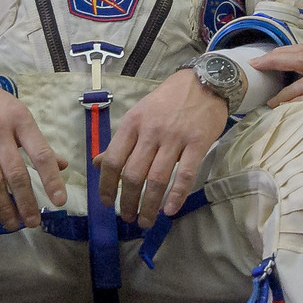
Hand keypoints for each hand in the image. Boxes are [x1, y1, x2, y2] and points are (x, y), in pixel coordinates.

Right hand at [0, 59, 66, 229]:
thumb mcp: (15, 112)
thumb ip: (36, 140)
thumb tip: (63, 164)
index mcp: (20, 118)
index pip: (41, 153)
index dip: (52, 179)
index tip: (59, 202)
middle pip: (16, 172)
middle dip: (27, 201)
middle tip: (34, 223)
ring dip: (4, 206)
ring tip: (12, 224)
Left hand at [98, 69, 228, 228]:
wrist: (205, 82)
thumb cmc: (168, 101)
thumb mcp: (138, 114)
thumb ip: (120, 141)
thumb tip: (97, 162)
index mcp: (132, 123)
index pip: (112, 160)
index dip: (106, 185)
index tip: (106, 203)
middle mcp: (151, 131)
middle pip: (133, 174)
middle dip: (127, 201)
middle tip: (127, 217)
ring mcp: (175, 138)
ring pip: (157, 179)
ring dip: (149, 205)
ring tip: (145, 221)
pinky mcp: (198, 143)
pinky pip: (185, 174)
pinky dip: (176, 195)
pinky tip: (170, 210)